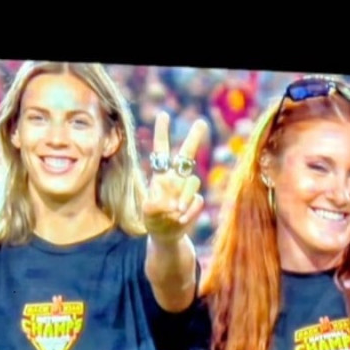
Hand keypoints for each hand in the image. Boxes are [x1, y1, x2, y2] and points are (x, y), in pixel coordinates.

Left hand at [143, 111, 207, 242]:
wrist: (166, 234)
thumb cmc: (153, 220)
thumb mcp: (147, 212)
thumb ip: (156, 205)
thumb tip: (173, 204)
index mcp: (160, 175)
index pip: (161, 150)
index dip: (162, 133)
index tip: (164, 114)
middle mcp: (175, 178)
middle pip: (186, 154)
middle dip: (194, 139)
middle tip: (201, 122)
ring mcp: (186, 188)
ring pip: (192, 182)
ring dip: (184, 197)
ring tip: (175, 213)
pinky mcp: (196, 200)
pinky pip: (196, 201)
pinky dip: (188, 212)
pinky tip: (179, 220)